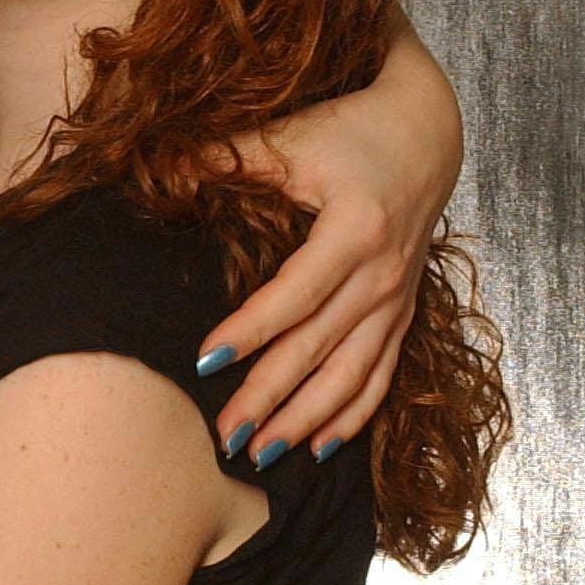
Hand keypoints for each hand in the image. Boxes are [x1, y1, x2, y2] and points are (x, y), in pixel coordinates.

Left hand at [200, 40, 462, 461]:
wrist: (427, 131)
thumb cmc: (352, 130)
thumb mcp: (292, 137)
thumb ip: (225, 156)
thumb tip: (158, 171)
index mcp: (356, 230)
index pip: (294, 294)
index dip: (249, 331)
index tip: (203, 363)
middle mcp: (383, 273)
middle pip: (319, 347)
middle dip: (270, 398)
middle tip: (223, 437)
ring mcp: (397, 299)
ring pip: (352, 374)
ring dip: (308, 419)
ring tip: (262, 454)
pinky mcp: (403, 312)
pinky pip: (381, 375)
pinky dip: (352, 415)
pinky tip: (319, 448)